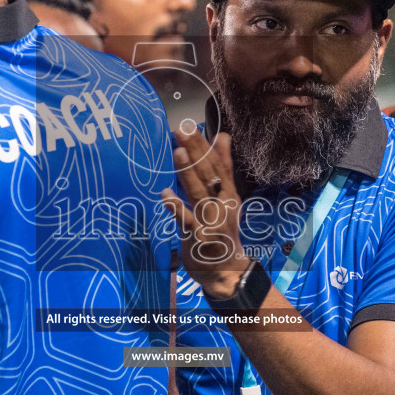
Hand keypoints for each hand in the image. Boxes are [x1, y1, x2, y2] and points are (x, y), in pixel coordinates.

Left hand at [161, 128, 252, 298]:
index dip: (205, 145)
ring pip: (199, 193)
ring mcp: (211, 220)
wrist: (228, 270)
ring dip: (188, 173)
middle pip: (208, 174)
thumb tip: (223, 136)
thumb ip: (224, 166)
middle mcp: (222, 203)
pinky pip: (186, 220)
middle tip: (181, 129)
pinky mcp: (198, 236)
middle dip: (195, 151)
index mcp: (229, 192)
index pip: (217, 164)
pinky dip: (176, 207)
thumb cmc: (223, 229)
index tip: (192, 124)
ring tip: (177, 152)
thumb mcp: (229, 197)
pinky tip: (165, 194)